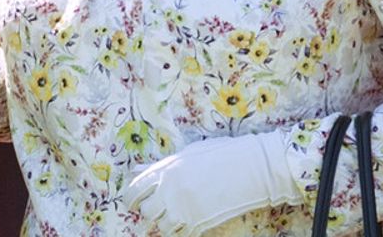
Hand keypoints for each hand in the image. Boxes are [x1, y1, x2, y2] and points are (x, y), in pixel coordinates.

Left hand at [124, 132, 299, 235]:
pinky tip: (187, 220)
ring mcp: (185, 209)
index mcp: (166, 170)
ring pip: (161, 226)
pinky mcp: (200, 223)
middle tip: (155, 208)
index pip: (134, 189)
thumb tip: (138, 171)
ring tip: (173, 214)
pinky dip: (179, 230)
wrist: (252, 167)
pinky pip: (180, 233)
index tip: (132, 202)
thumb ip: (161, 166)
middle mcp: (171, 191)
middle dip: (148, 211)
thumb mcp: (187, 154)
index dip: (130, 198)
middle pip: (146, 211)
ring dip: (164, 222)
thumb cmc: (220, 154)